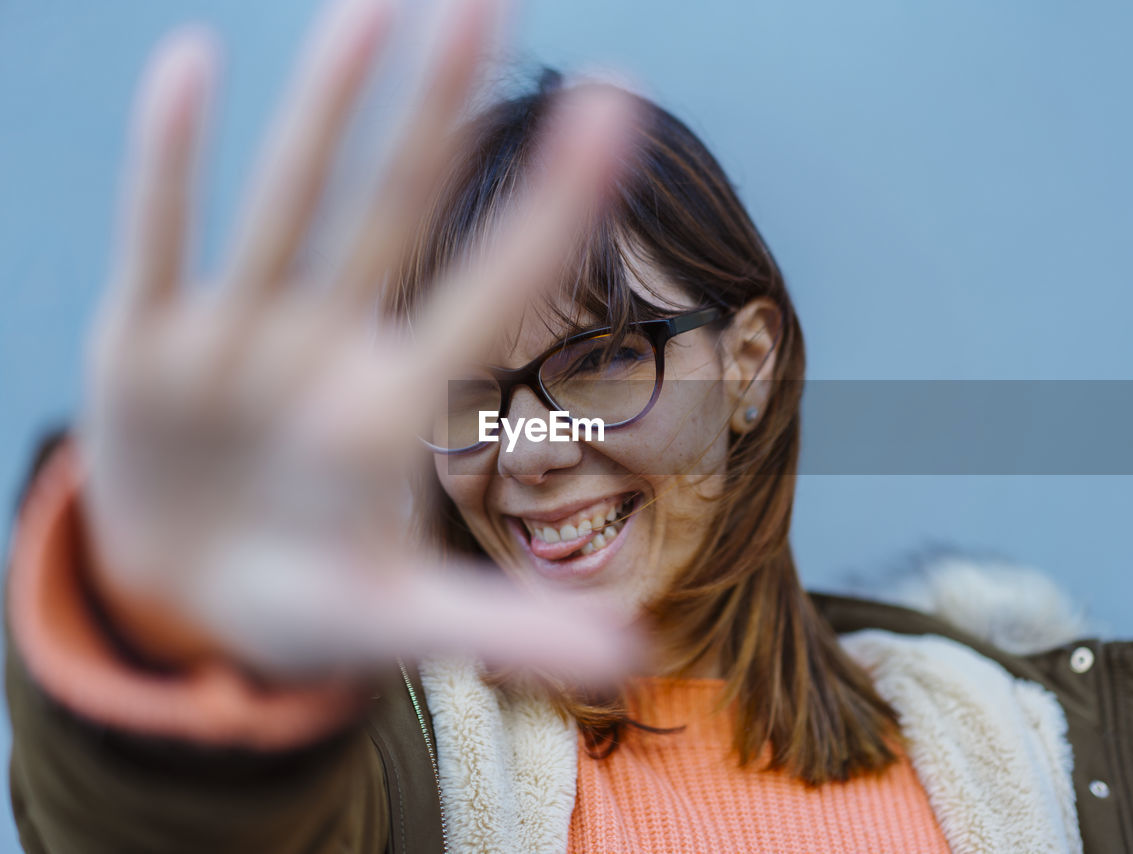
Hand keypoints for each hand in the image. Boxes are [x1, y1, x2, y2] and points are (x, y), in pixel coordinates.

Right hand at [80, 0, 635, 678]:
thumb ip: (505, 632)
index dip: (553, 206)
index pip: (493, 288)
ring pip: (288, 204)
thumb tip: (634, 653)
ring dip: (325, 110)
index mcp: (396, 406)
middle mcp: (327, 349)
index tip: (618, 105)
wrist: (189, 602)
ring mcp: (237, 338)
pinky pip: (158, 243)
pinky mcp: (146, 348)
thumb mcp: (399, 628)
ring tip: (373, 7)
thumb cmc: (309, 603)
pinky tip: (190, 64)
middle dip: (438, 108)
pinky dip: (168, 166)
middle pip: (394, 209)